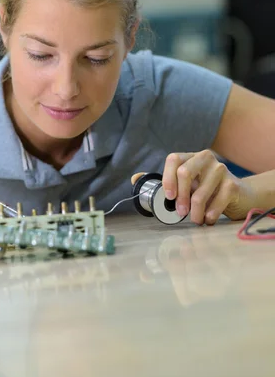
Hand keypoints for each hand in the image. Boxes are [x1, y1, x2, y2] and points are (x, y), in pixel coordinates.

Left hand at [132, 150, 246, 224]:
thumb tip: (135, 179)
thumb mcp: (186, 184)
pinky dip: (210, 214)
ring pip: (201, 192)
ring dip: (195, 212)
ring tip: (196, 220)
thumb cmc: (207, 190)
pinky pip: (218, 201)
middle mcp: (205, 158)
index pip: (173, 159)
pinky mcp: (233, 184)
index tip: (168, 197)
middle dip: (180, 197)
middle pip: (185, 172)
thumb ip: (163, 182)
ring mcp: (221, 169)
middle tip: (180, 213)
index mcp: (191, 157)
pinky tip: (208, 220)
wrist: (240, 195)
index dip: (167, 177)